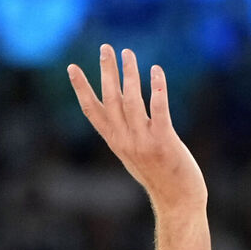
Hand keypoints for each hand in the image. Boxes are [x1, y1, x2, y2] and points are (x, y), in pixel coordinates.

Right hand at [68, 45, 206, 213]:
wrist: (178, 202)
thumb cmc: (159, 177)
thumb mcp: (135, 155)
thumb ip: (126, 135)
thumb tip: (121, 112)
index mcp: (116, 142)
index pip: (93, 111)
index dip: (81, 89)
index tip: (72, 67)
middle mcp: (125, 141)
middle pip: (111, 100)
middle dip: (106, 72)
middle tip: (106, 48)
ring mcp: (144, 142)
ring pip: (132, 101)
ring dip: (129, 74)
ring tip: (128, 53)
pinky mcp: (164, 142)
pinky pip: (159, 110)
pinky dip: (157, 89)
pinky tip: (156, 71)